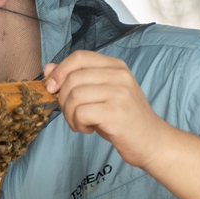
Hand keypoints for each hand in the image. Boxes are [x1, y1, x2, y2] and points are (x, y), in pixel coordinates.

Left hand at [44, 52, 171, 170]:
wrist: (151, 141)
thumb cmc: (122, 118)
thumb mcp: (99, 94)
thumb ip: (77, 80)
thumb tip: (48, 68)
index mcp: (116, 66)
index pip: (79, 56)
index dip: (60, 71)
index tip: (52, 88)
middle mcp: (119, 75)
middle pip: (73, 78)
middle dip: (63, 100)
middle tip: (71, 114)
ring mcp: (120, 93)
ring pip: (74, 96)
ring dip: (69, 115)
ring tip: (80, 123)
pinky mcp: (116, 112)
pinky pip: (81, 113)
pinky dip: (78, 124)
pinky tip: (89, 129)